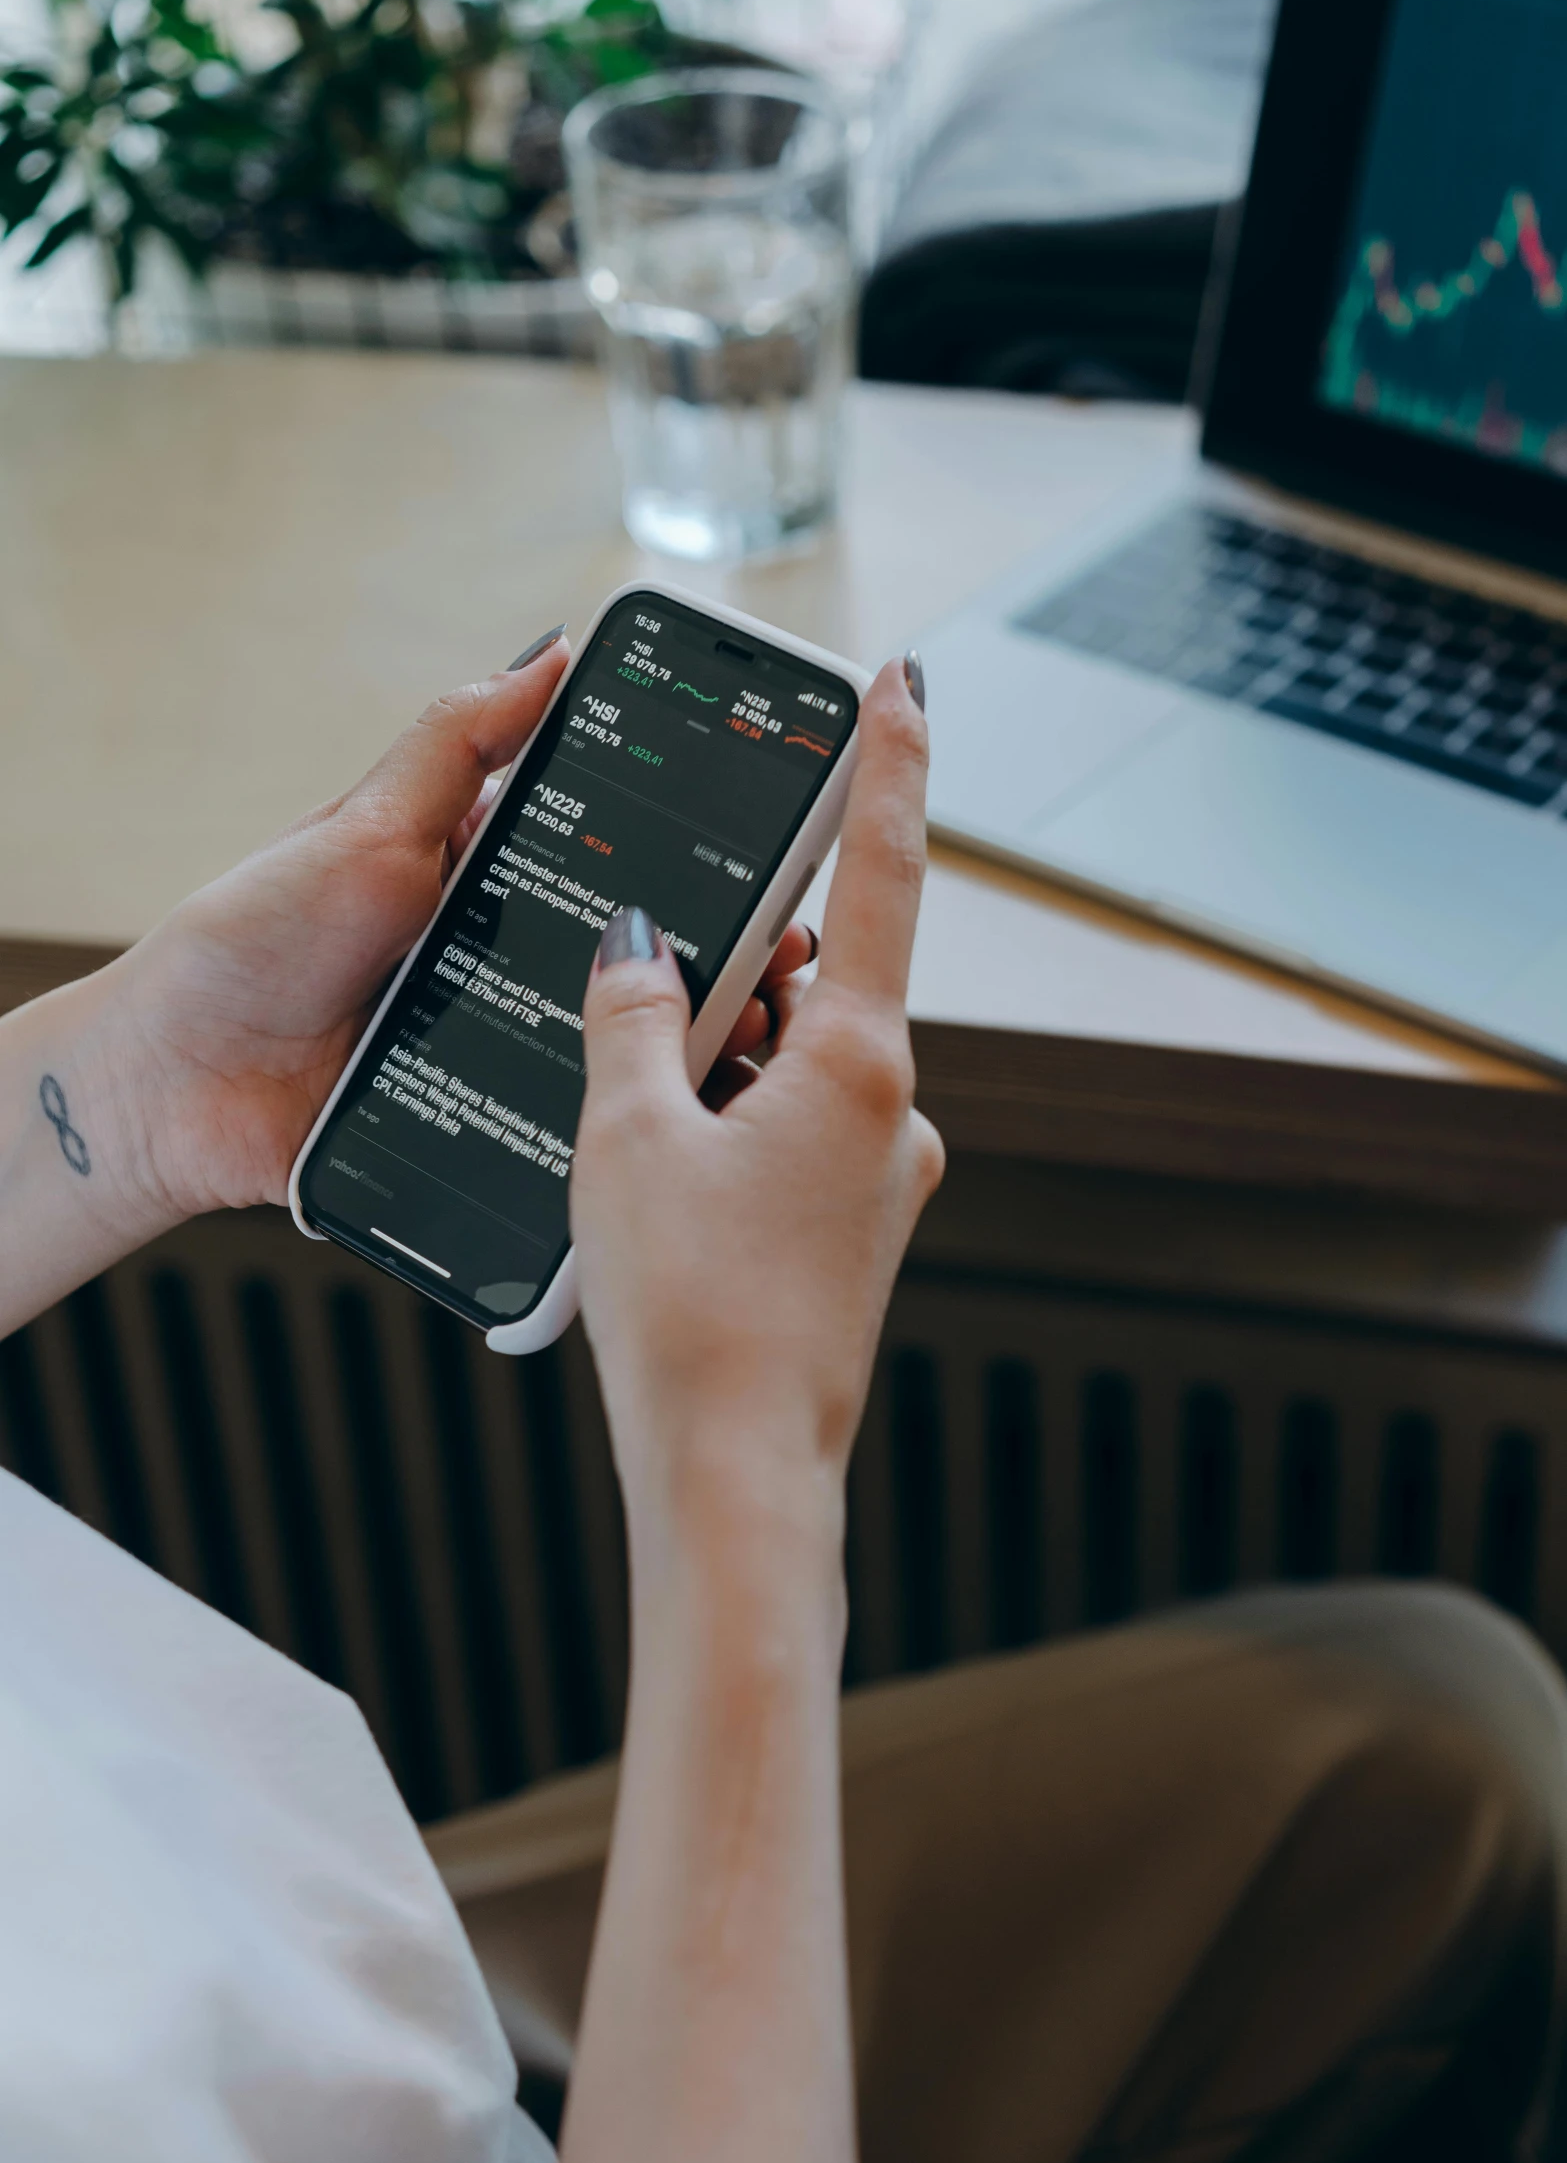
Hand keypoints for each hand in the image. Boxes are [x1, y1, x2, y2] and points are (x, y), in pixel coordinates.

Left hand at [107, 637, 817, 1225]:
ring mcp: (510, 1055)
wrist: (171, 1084)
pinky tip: (689, 1121)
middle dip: (728, 956)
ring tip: (764, 1033)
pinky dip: (635, 1128)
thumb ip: (461, 742)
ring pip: (628, 1053)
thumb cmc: (251, 940)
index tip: (776, 850)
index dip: (699, 857)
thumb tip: (552, 652)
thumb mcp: (366, 824)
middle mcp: (513, 967)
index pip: (621, 861)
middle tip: (790, 950)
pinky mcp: (493, 1136)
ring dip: (702, 1045)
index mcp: (493, 884)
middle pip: (643, 962)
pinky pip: (577, 1134)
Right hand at [572, 658, 943, 1585]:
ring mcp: (882, 1181)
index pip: (883, 875)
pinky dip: (734, 1124)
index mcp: (862, 1066)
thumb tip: (640, 943)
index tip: (904, 682)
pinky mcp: (856, 1236)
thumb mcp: (630, 1137)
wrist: (738, 1480)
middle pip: (820, 986)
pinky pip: (795, 1138)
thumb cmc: (692, 1313)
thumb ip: (632, 1016)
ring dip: (726, 1060)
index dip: (891, 765)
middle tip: (653, 980)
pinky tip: (661, 1173)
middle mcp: (896, 1115)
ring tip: (634, 1115)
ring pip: (800, 1070)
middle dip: (742, 969)